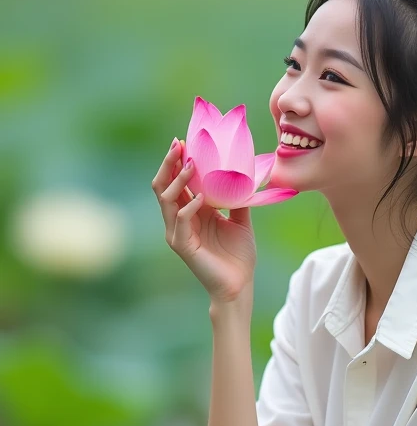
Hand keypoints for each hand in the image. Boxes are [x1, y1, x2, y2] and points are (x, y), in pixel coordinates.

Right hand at [152, 138, 256, 303]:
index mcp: (191, 211)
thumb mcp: (241, 220)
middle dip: (169, 163)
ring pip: (167, 200)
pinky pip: (181, 221)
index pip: (176, 181)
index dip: (176, 161)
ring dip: (177, 180)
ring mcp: (178, 232)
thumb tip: (244, 174)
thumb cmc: (238, 256)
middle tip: (178, 144)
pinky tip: (200, 197)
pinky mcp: (182, 246)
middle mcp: (180, 219)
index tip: (183, 140)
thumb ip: (238, 198)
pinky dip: (189, 206)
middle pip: (163, 185)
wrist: (239, 285)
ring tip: (190, 164)